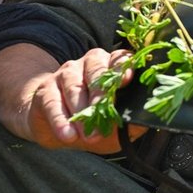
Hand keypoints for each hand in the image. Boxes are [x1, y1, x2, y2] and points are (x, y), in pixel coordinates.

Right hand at [26, 48, 143, 152]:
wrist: (59, 128)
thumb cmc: (96, 121)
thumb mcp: (117, 126)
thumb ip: (131, 122)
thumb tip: (146, 122)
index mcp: (112, 67)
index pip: (120, 59)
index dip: (123, 67)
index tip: (127, 79)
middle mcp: (90, 64)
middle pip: (96, 70)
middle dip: (101, 93)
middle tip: (103, 113)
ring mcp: (67, 74)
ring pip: (74, 86)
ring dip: (81, 110)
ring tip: (87, 134)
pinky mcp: (46, 89)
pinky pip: (52, 102)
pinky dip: (60, 119)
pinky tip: (67, 134)